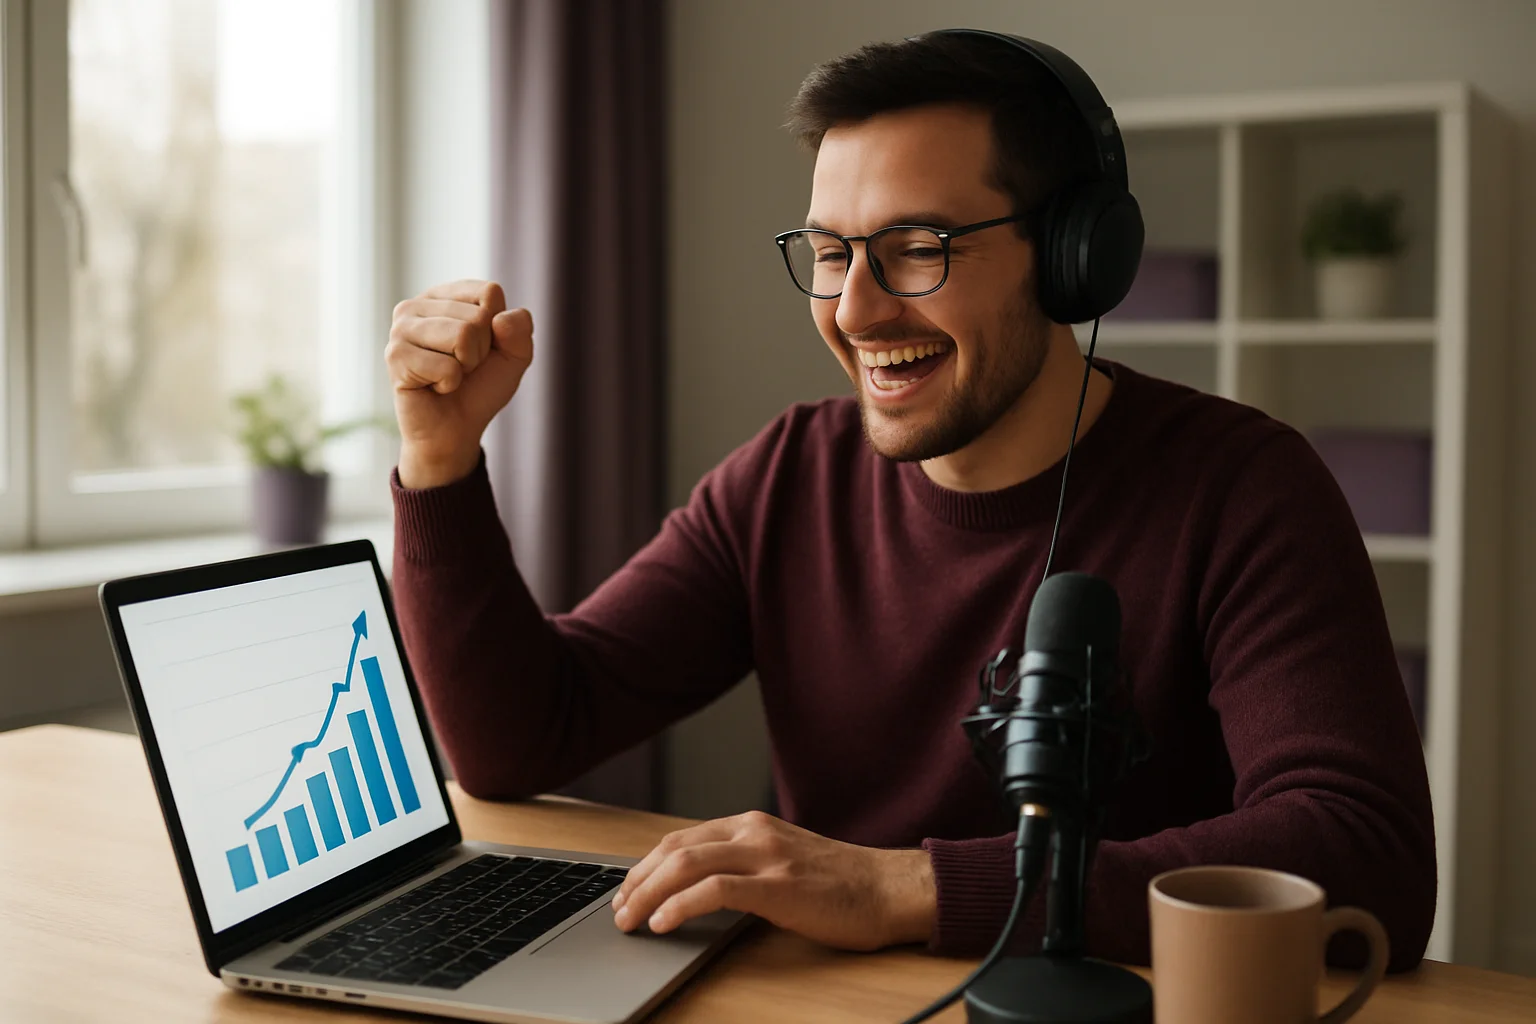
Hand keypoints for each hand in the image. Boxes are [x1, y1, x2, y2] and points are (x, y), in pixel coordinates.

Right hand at [386, 279, 534, 487]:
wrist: (455, 429)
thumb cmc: (480, 387)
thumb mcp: (514, 356)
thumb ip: (520, 330)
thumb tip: (499, 319)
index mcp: (445, 295)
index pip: (489, 292)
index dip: (498, 328)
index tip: (480, 347)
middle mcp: (417, 304)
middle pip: (478, 316)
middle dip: (480, 352)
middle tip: (462, 367)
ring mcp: (401, 328)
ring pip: (462, 335)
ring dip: (465, 366)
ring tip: (447, 374)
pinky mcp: (395, 355)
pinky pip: (446, 366)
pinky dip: (449, 383)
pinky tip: (432, 386)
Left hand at [610, 811, 935, 951]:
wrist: (890, 889)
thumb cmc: (842, 885)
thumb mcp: (785, 862)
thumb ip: (747, 866)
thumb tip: (700, 891)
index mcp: (752, 826)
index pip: (681, 839)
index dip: (646, 866)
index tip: (627, 892)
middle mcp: (754, 833)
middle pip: (675, 849)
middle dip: (637, 881)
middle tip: (618, 912)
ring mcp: (766, 857)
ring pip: (687, 864)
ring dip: (648, 894)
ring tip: (630, 921)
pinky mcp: (778, 886)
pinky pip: (715, 891)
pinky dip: (681, 905)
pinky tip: (663, 924)